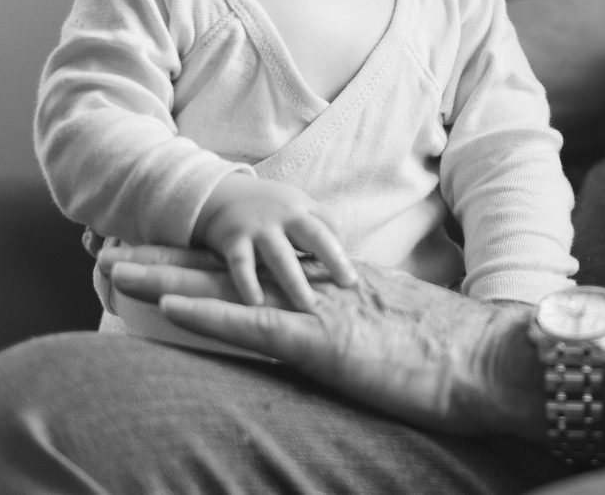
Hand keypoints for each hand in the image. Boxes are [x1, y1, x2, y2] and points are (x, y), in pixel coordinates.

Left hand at [105, 247, 539, 438]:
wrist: (494, 361)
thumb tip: (356, 331)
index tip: (164, 243)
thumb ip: (373, 323)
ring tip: (111, 269)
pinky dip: (207, 312)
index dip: (209, 252)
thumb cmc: (461, 358)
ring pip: (228, 285)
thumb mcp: (405, 332)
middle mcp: (322, 285)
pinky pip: (254, 325)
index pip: (261, 260)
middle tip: (109, 245)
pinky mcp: (324, 343)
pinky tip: (165, 306)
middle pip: (230, 262)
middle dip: (167, 252)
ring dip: (166, 275)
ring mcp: (321, 311)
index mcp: (342, 282)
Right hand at [194, 174, 357, 310]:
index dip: (343, 248)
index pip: (331, 226)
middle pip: (314, 235)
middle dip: (332, 258)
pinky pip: (241, 264)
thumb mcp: (296, 205)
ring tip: (307, 304)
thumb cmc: (268, 207)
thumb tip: (346, 254)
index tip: (353, 276)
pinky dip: (248, 283)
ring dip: (294, 280)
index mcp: (302, 209)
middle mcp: (283, 216)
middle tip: (347, 283)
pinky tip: (256, 302)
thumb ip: (321, 223)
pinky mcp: (233, 240)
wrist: (220, 195)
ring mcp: (258, 228)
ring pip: (280, 255)